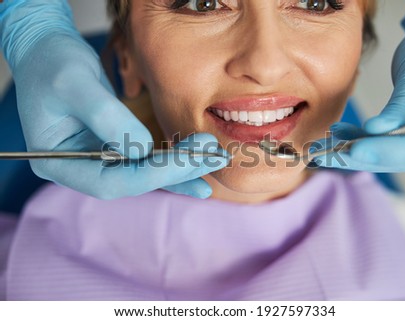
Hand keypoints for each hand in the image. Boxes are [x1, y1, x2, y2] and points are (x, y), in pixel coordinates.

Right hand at [0, 0, 229, 198]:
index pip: (110, 182)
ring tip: (214, 160)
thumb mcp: (75, 84)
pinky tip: (197, 161)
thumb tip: (145, 149)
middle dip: (175, 171)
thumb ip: (107, 118)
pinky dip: (172, 161)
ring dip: (181, 168)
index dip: (152, 175)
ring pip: (144, 174)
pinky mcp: (113, 148)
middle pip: (133, 181)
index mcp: (58, 164)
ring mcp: (97, 161)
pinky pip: (146, 159)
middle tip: (212, 158)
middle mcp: (79, 169)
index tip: (188, 160)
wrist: (48, 51)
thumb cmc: (52, 63)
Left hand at [314, 1, 404, 171]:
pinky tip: (340, 133)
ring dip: (355, 151)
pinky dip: (362, 140)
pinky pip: (387, 143)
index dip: (386, 152)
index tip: (355, 150)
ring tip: (325, 144)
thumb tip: (375, 131)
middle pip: (403, 158)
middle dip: (362, 156)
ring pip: (391, 155)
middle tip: (327, 155)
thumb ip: (402, 108)